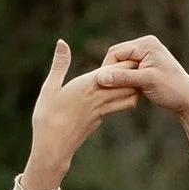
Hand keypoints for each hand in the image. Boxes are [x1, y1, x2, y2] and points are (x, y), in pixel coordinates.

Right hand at [24, 38, 138, 189]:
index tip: (132, 52)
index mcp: (88, 87)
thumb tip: (62, 42)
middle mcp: (99, 99)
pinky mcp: (100, 120)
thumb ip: (59, 64)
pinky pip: (120, 107)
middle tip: (140, 61)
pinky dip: (126, 97)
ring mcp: (102, 111)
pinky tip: (122, 91)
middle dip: (135, 72)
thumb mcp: (50, 88)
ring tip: (134, 75)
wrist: (53, 148)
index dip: (125, 61)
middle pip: (127, 83)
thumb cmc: (48, 117)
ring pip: (129, 97)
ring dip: (134, 86)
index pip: (114, 71)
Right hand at [98, 32, 188, 127]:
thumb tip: (100, 77)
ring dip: (118, 79)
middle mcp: (146, 46)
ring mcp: (146, 56)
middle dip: (112, 73)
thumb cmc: (172, 90)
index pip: (116, 52)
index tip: (102, 85)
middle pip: (117, 58)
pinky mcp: (147, 67)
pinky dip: (124, 81)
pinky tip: (123, 93)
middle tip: (107, 91)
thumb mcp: (146, 82)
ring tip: (114, 93)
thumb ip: (123, 78)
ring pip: (121, 66)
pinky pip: (128, 72)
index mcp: (146, 43)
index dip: (107, 69)